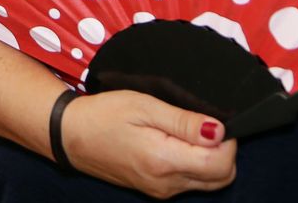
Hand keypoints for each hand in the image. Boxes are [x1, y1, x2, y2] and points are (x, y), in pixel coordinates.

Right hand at [62, 90, 235, 197]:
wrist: (70, 135)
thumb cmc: (104, 114)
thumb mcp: (144, 106)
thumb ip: (183, 121)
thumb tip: (219, 131)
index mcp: (164, 161)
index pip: (221, 163)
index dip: (227, 140)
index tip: (213, 118)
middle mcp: (167, 184)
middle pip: (221, 177)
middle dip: (224, 151)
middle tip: (203, 123)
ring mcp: (162, 190)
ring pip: (209, 182)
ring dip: (210, 158)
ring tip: (187, 129)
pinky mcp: (156, 190)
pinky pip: (190, 182)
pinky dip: (195, 164)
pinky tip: (177, 141)